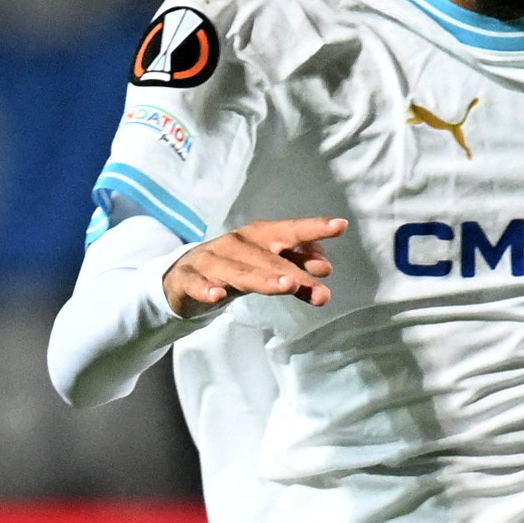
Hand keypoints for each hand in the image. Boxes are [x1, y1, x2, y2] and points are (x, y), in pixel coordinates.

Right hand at [165, 216, 346, 310]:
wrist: (183, 277)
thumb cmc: (235, 268)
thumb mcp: (267, 270)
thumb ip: (297, 271)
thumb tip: (325, 270)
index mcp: (258, 237)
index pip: (289, 231)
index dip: (313, 227)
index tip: (340, 226)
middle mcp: (236, 244)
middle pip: (268, 258)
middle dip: (293, 270)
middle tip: (317, 286)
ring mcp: (210, 260)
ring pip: (238, 271)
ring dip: (263, 278)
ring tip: (287, 286)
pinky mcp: (187, 279)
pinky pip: (197, 284)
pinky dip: (206, 289)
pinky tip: (217, 297)